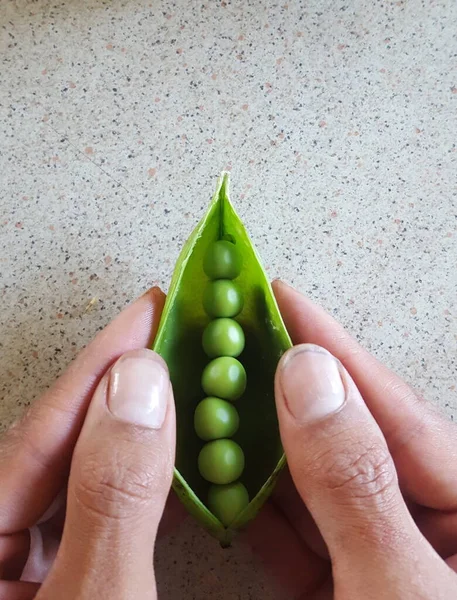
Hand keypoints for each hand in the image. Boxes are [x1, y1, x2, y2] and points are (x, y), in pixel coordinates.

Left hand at [0, 287, 182, 599]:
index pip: (39, 430)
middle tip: (173, 335)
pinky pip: (100, 511)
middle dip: (123, 388)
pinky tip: (175, 461)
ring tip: (182, 383)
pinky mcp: (59, 580)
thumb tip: (140, 383)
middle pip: (60, 445)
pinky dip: (144, 485)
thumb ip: (112, 497)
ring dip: (138, 431)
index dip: (102, 364)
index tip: (152, 310)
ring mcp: (21, 566)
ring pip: (83, 474)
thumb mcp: (99, 599)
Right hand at [247, 280, 456, 598]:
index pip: (395, 409)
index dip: (333, 349)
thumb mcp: (400, 586)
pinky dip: (254, 508)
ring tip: (215, 390)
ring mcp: (379, 555)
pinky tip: (219, 475)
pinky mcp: (341, 589)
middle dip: (286, 388)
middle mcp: (426, 524)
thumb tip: (306, 377)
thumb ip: (356, 484)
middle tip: (236, 335)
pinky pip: (295, 534)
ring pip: (313, 482)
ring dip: (260, 443)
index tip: (279, 297)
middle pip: (347, 437)